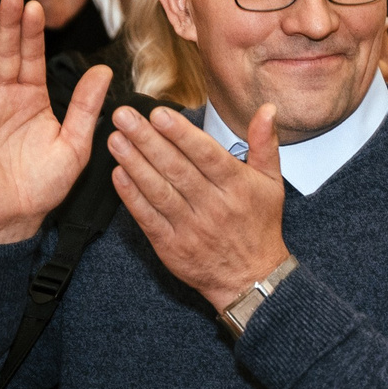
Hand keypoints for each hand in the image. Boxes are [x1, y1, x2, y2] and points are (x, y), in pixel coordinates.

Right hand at [0, 0, 109, 242]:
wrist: (13, 218)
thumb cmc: (44, 186)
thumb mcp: (74, 145)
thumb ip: (86, 107)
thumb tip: (105, 72)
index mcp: (33, 98)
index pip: (32, 56)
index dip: (31, 32)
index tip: (34, 6)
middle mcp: (6, 96)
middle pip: (4, 51)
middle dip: (7, 23)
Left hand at [108, 101, 287, 312]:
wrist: (251, 279)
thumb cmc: (259, 227)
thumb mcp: (272, 182)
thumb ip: (265, 143)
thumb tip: (266, 108)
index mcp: (236, 187)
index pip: (206, 155)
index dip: (180, 134)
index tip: (158, 114)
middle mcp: (212, 206)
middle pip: (176, 168)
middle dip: (147, 140)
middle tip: (125, 117)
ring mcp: (190, 227)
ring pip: (159, 191)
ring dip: (134, 164)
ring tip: (116, 140)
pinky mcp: (171, 246)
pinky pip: (148, 218)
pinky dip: (131, 196)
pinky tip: (118, 175)